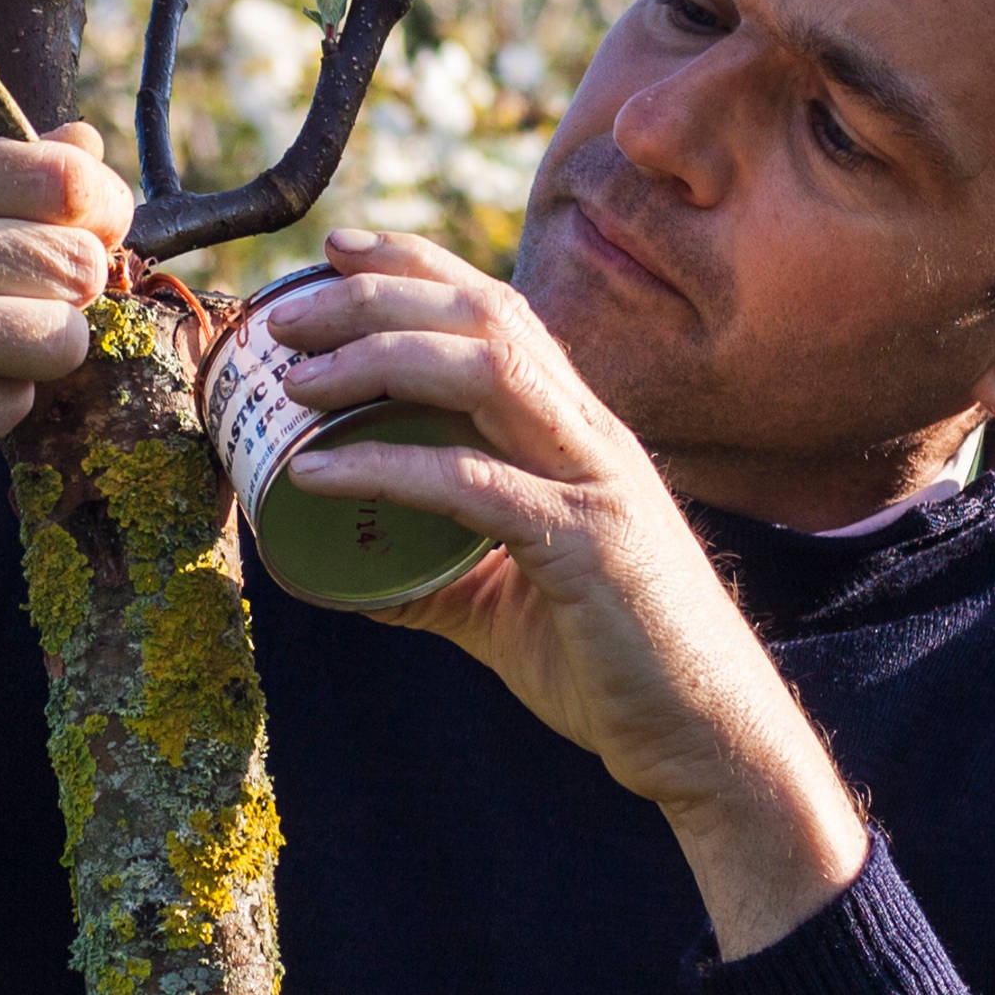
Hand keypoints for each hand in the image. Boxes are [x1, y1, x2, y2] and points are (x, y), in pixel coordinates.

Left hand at [272, 229, 868, 955]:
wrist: (709, 743)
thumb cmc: (613, 666)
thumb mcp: (502, 602)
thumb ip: (429, 570)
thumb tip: (329, 568)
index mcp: (580, 432)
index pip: (499, 310)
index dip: (417, 265)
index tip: (337, 252)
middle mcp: (593, 436)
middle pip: (484, 318)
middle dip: (377, 298)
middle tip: (285, 318)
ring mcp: (597, 484)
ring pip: (489, 371)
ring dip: (380, 358)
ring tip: (296, 379)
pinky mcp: (588, 547)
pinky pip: (473, 484)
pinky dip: (386, 466)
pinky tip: (315, 472)